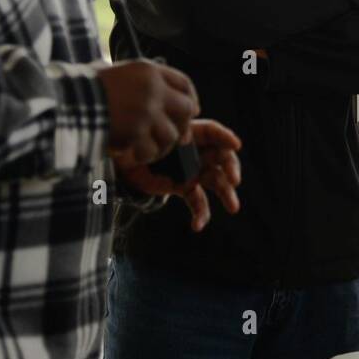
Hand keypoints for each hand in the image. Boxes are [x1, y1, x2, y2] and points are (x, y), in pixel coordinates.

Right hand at [96, 61, 197, 167]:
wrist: (66, 103)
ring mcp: (146, 112)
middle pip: (186, 110)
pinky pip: (152, 151)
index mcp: (148, 71)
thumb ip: (144, 83)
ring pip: (172, 135)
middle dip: (183, 125)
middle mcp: (152, 89)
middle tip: (178, 137)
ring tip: (149, 148)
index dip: (191, 98)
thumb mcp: (118, 73)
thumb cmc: (88, 89)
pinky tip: (134, 154)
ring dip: (162, 145)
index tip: (193, 109)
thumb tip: (176, 101)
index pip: (183, 83)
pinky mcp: (136, 133)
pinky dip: (145, 156)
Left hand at [118, 119, 242, 230]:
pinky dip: (200, 214)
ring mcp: (194, 170)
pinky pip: (198, 202)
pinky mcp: (185, 188)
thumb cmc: (138, 142)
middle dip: (231, 168)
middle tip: (234, 180)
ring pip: (216, 182)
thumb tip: (182, 138)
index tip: (236, 145)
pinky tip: (197, 226)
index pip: (213, 132)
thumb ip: (167, 137)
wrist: (122, 162)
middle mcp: (197, 151)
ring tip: (234, 207)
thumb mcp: (151, 138)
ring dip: (227, 194)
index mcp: (191, 133)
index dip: (225, 137)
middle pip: (222, 158)